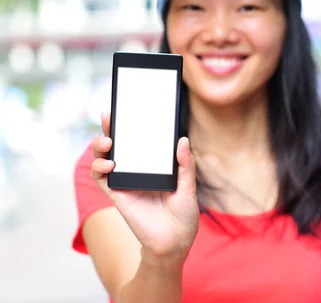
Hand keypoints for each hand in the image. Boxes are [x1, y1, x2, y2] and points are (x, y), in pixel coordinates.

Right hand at [91, 112, 198, 267]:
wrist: (174, 243)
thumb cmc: (184, 215)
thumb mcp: (189, 187)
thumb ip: (185, 165)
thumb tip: (183, 140)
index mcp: (155, 165)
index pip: (141, 141)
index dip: (133, 125)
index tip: (129, 108)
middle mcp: (138, 170)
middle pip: (120, 144)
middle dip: (112, 128)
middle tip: (110, 115)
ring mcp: (126, 181)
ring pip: (105, 158)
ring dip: (100, 147)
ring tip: (108, 141)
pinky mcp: (118, 195)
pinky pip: (102, 179)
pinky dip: (100, 168)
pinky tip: (109, 164)